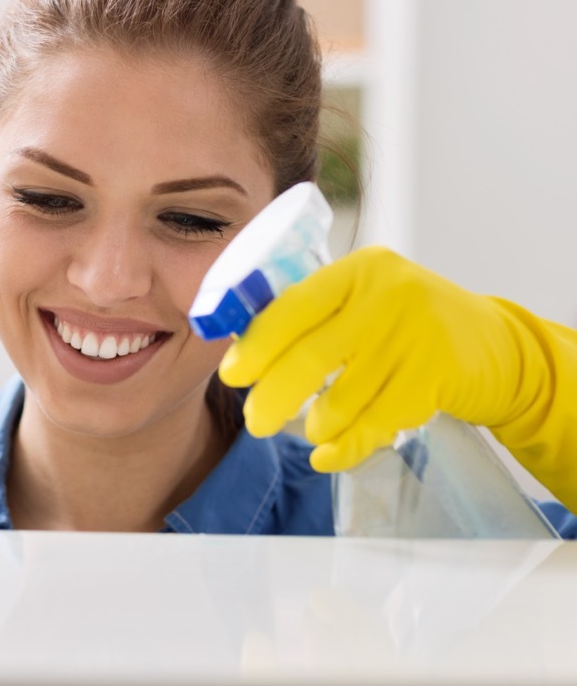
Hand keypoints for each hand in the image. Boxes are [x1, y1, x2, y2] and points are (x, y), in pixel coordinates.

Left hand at [218, 246, 576, 509]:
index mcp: (358, 270)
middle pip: (311, 357)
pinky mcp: (435, 379)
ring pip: (342, 399)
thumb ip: (315, 314)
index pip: (292, 307)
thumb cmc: (407, 322)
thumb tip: (244, 351)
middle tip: (255, 422)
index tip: (231, 375)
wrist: (494, 346)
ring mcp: (415, 338)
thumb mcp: (365, 298)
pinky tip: (328, 454)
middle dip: (274, 396)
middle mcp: (387, 297)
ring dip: (318, 424)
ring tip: (313, 428)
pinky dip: (345, 447)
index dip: (256, 346)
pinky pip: (374, 425)